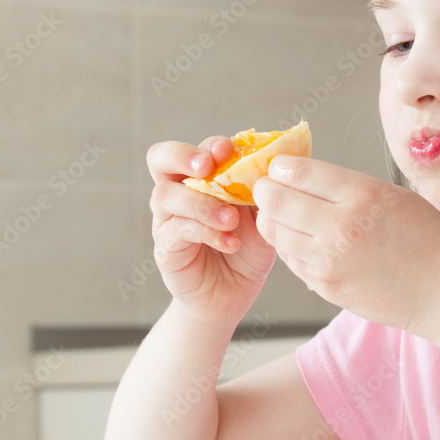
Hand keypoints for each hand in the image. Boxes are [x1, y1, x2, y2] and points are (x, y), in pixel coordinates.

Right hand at [146, 136, 278, 326]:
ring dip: (202, 203)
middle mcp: (178, 192)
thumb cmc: (249, 249)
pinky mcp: (166, 247)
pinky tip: (230, 242)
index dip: (211, 145)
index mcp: (203, 178)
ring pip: (166, 195)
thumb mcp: (263, 216)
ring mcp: (167, 219)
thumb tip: (279, 160)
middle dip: (182, 156)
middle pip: (160, 158)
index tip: (229, 149)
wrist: (234, 294)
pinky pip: (177, 230)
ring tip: (232, 219)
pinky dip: (205, 232)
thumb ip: (264, 190)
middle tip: (207, 166)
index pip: (198, 149)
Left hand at [252, 156, 439, 336]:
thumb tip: (302, 175)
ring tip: (281, 212)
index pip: (298, 172)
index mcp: (361, 195)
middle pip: (275, 200)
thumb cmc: (425, 237)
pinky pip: (289, 258)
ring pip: (274, 232)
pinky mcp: (325, 286)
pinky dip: (288, 245)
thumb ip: (347, 185)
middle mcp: (340, 227)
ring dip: (272, 218)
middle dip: (265, 190)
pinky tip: (302, 238)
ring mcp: (329, 261)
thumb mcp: (392, 194)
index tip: (279, 166)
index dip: (280, 166)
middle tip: (267, 187)